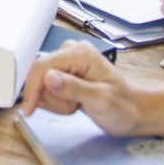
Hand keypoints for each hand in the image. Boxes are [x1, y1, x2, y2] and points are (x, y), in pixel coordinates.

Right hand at [18, 42, 144, 134]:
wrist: (134, 112)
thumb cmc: (124, 106)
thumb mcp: (101, 100)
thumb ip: (74, 88)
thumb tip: (48, 78)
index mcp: (80, 53)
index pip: (42, 66)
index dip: (32, 89)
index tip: (29, 109)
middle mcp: (71, 52)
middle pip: (39, 75)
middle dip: (52, 97)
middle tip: (73, 106)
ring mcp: (67, 62)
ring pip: (41, 83)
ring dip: (55, 101)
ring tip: (76, 105)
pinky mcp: (65, 72)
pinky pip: (47, 88)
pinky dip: (57, 101)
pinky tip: (73, 103)